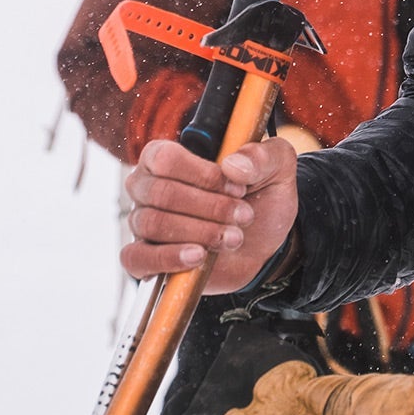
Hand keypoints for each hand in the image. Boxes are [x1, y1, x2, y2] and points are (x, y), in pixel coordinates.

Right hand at [121, 137, 298, 293]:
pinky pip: (136, 258)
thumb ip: (263, 156)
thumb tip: (233, 165)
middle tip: (244, 216)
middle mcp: (146, 186)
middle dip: (210, 207)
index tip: (238, 188)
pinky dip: (167, 258)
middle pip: (161, 193)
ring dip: (201, 233)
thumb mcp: (277, 168)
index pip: (165, 158)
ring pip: (154, 224)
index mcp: (166, 156)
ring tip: (234, 238)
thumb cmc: (259, 198)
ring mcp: (142, 223)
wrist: (263, 244)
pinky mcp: (145, 257)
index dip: (203, 174)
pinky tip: (197, 257)